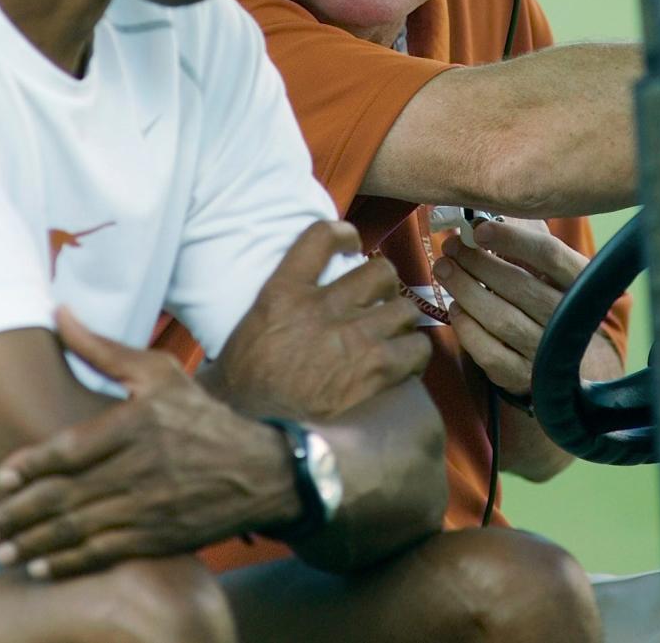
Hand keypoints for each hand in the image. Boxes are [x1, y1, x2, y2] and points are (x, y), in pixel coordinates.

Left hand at [0, 306, 295, 579]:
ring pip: (79, 529)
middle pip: (67, 495)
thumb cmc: (199, 414)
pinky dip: (67, 563)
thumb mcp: (157, 372)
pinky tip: (40, 564)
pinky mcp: (157, 537)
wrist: (256, 469)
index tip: (3, 476)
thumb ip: (102, 349)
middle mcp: (142, 468)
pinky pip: (102, 553)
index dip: (32, 465)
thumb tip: (58, 313)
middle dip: (19, 514)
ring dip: (33, 542)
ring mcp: (150, 507)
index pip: (72, 449)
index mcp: (139, 423)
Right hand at [212, 220, 430, 419]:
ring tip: (394, 334)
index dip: (345, 234)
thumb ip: (284, 295)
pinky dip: (415, 355)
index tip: (352, 244)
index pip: (322, 236)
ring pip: (404, 309)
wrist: (247, 424)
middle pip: (380, 272)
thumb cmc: (244, 376)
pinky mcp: (372, 370)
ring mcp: (351, 338)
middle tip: (378, 302)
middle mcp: (322, 307)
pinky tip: (405, 363)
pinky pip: (415, 349)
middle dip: (385, 286)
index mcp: (286, 290)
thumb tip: (313, 286)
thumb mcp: (256, 318)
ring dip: (402, 321)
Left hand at [431, 218, 587, 395]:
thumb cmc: (548, 291)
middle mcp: (570, 318)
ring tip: (444, 269)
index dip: (513, 239)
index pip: (549, 255)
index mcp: (581, 281)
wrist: (568, 356)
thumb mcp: (546, 260)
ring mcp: (548, 352)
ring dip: (467, 291)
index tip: (478, 227)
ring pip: (503, 321)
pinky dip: (468, 329)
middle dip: (478, 264)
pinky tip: (455, 308)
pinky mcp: (525, 377)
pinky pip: (491, 354)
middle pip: (521, 287)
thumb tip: (486, 207)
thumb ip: (525, 233)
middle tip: (450, 246)